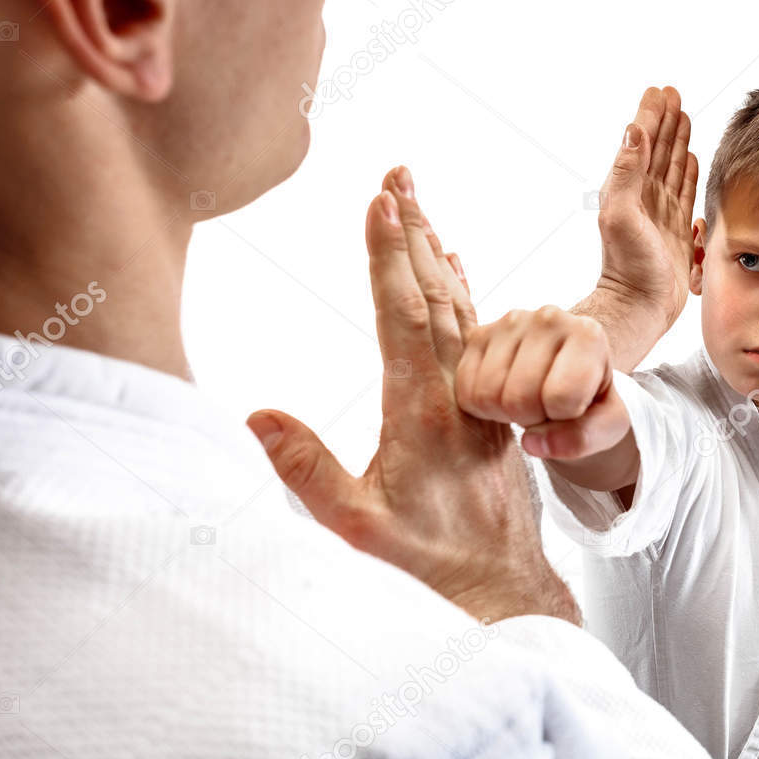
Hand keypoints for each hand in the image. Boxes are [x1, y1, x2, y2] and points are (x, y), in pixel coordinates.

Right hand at [247, 166, 575, 624]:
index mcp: (422, 412)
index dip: (389, 256)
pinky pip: (477, 337)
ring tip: (420, 205)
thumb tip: (255, 416)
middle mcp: (458, 394)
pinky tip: (458, 270)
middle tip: (399, 173)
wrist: (503, 586)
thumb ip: (308, 471)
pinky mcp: (490, 411)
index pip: (403, 315)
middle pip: (434, 295)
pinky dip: (463, 295)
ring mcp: (480, 400)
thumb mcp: (357, 525)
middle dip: (413, 231)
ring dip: (437, 255)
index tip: (379, 201)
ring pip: (459, 311)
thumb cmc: (429, 562)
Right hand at [455, 306, 631, 461]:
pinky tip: (505, 395)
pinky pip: (465, 390)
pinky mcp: (478, 334)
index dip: (564, 419)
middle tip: (547, 408)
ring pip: (487, 395)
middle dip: (532, 419)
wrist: (569, 374)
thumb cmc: (592, 400)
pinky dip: (483, 407)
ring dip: (505, 414)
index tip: (573, 408)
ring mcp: (509, 322)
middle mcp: (548, 318)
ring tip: (528, 400)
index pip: (561, 398)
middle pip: (519, 399)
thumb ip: (582, 439)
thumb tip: (533, 443)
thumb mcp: (608, 427)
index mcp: (588, 336)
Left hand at [592, 86, 697, 337]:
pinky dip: (688, 171)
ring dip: (677, 140)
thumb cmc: (628, 266)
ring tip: (684, 116)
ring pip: (672, 166)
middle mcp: (643, 197)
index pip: (641, 142)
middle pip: (657, 148)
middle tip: (674, 94)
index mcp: (627, 188)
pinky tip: (691, 157)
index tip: (659, 91)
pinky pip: (685, 191)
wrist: (640, 305)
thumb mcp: (620, 215)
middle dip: (665, 120)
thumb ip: (625, 173)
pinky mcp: (677, 230)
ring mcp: (661, 213)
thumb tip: (633, 130)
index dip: (650, 115)